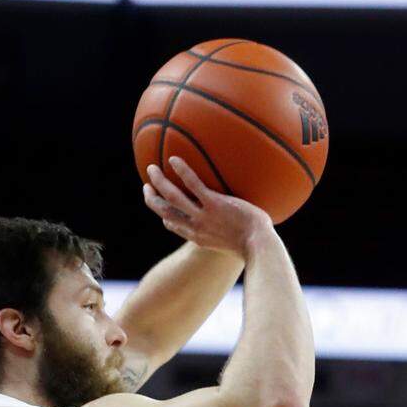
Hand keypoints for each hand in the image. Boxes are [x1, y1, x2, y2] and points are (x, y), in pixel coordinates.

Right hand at [142, 156, 274, 257]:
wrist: (260, 247)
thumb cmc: (256, 246)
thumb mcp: (236, 244)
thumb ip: (230, 233)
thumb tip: (240, 225)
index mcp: (199, 237)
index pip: (174, 226)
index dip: (165, 216)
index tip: (162, 207)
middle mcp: (195, 228)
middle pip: (165, 212)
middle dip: (152, 199)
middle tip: (146, 186)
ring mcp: (203, 216)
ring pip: (172, 197)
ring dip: (159, 182)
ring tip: (151, 168)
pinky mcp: (214, 204)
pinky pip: (193, 184)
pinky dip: (182, 172)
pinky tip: (175, 159)